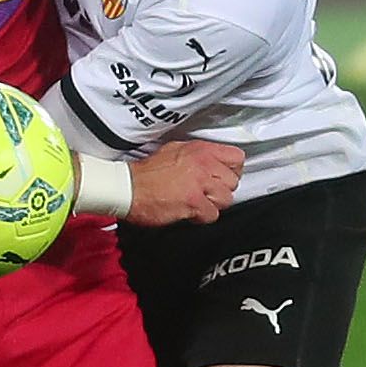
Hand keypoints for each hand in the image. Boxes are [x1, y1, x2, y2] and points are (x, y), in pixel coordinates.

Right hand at [125, 139, 244, 226]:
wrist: (128, 187)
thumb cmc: (147, 173)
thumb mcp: (175, 150)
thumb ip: (198, 155)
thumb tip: (213, 162)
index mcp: (201, 149)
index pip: (237, 158)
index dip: (231, 171)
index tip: (221, 178)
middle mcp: (203, 163)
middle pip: (233, 182)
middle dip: (220, 191)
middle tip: (204, 193)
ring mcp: (199, 182)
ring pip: (226, 200)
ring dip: (212, 205)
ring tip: (195, 202)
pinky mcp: (194, 201)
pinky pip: (212, 215)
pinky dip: (201, 217)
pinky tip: (188, 211)